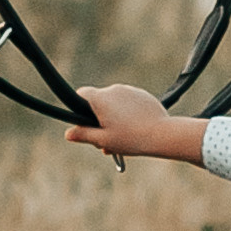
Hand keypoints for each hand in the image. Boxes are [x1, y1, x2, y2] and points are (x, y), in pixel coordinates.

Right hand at [64, 85, 209, 168]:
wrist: (162, 134)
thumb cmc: (130, 138)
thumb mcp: (103, 140)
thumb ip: (84, 135)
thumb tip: (68, 134)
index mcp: (101, 99)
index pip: (82, 93)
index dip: (80, 106)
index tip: (85, 120)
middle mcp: (114, 90)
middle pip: (99, 101)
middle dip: (100, 117)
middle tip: (106, 138)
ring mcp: (130, 90)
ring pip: (115, 103)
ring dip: (114, 116)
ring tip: (123, 137)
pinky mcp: (142, 95)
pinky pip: (129, 102)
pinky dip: (128, 113)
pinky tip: (135, 128)